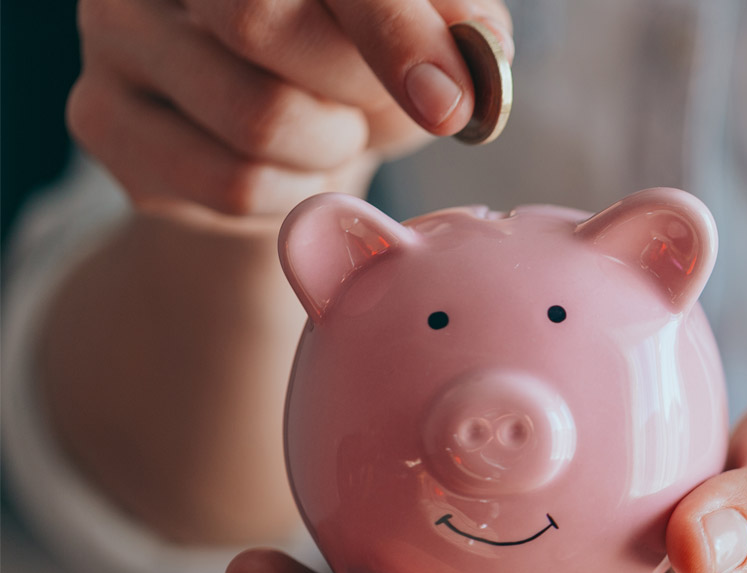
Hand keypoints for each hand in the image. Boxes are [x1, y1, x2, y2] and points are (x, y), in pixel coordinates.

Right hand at [68, 0, 513, 214]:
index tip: (447, 103)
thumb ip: (455, 26)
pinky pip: (230, 185)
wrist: (279, 124)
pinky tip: (288, 166)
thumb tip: (464, 79)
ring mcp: (113, 33)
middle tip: (374, 99)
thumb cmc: (357, 56)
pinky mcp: (101, 118)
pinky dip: (291, 193)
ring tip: (328, 128)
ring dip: (328, 148)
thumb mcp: (425, 24)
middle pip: (260, 23)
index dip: (391, 29)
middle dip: (356, 86)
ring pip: (254, 120)